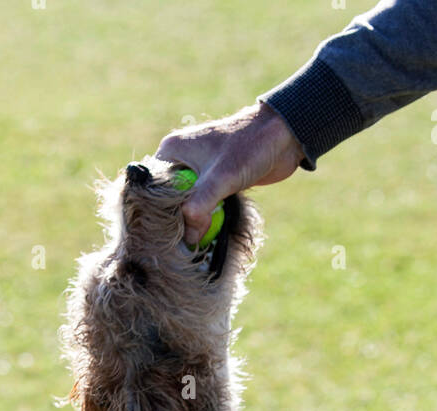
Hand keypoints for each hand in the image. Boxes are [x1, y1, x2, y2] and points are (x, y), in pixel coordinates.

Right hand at [156, 101, 303, 244]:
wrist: (283, 136)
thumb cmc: (249, 147)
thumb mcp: (220, 178)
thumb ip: (199, 207)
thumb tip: (188, 239)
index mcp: (172, 151)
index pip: (152, 189)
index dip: (157, 214)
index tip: (165, 238)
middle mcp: (181, 160)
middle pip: (169, 201)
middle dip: (177, 222)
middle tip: (181, 248)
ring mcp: (198, 171)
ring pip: (188, 205)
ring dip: (194, 223)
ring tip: (196, 244)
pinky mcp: (215, 182)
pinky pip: (204, 206)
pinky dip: (207, 219)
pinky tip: (209, 235)